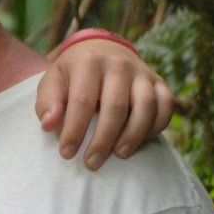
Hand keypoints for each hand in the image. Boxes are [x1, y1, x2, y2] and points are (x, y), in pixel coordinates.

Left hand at [36, 38, 175, 168]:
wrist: (102, 51)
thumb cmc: (73, 75)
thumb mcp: (52, 82)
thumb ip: (48, 103)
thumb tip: (49, 125)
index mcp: (89, 62)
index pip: (82, 101)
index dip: (75, 130)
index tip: (66, 153)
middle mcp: (119, 64)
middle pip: (116, 107)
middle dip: (103, 139)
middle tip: (91, 163)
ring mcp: (142, 72)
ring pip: (146, 106)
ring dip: (134, 135)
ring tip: (119, 154)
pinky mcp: (158, 82)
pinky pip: (166, 105)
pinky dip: (157, 125)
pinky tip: (141, 141)